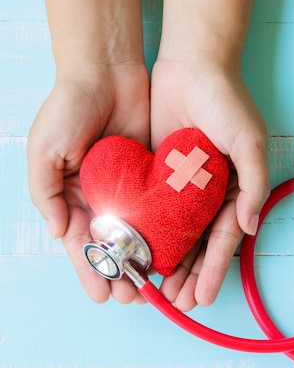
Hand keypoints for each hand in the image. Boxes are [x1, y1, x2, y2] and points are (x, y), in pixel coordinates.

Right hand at [27, 64, 149, 303]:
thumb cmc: (68, 107)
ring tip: (156, 284)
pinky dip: (165, 230)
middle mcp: (101, 196)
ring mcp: (128, 186)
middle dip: (121, 272)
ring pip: (139, 232)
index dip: (90, 270)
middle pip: (112, 244)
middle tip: (134, 297)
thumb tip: (59, 233)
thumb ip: (46, 193)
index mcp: (71, 195)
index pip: (82, 243)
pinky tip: (175, 250)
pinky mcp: (152, 174)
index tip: (103, 294)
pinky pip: (160, 207)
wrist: (107, 70)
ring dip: (145, 258)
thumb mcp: (44, 149)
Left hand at [150, 59, 269, 310]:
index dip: (213, 270)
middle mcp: (211, 194)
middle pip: (199, 244)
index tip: (201, 297)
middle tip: (175, 303)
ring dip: (167, 264)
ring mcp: (183, 187)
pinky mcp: (159, 176)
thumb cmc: (227, 102)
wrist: (193, 65)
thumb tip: (250, 228)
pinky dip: (147, 236)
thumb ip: (254, 184)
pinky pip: (153, 211)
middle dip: (189, 276)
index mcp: (236, 190)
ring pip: (175, 235)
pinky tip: (137, 255)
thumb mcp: (249, 141)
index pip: (225, 239)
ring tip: (155, 293)